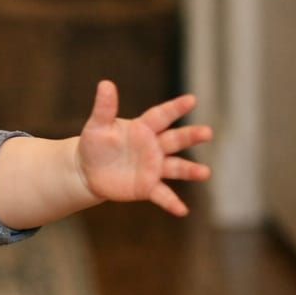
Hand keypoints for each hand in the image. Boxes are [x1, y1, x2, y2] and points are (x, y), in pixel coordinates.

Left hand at [75, 80, 211, 216]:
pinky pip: (163, 194)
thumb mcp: (97, 126)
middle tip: (207, 133)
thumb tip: (105, 83)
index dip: (175, 108)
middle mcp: (153, 147)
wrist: (88, 171)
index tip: (192, 99)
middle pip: (175, 140)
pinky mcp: (148, 186)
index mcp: (143, 128)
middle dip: (191, 136)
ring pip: (176, 167)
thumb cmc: (94, 144)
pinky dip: (172, 202)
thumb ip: (104, 107)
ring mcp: (153, 167)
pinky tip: (182, 211)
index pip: (161, 116)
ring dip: (190, 171)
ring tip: (205, 173)